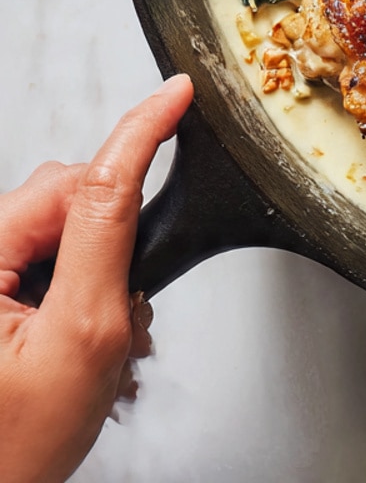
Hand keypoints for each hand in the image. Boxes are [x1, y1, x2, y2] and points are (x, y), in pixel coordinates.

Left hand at [0, 75, 192, 482]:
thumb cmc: (14, 443)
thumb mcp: (83, 333)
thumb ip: (106, 237)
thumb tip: (129, 161)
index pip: (82, 177)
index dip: (139, 130)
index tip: (178, 92)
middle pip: (78, 198)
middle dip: (118, 240)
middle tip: (120, 312)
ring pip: (73, 225)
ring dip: (105, 269)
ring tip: (97, 337)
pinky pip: (58, 251)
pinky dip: (87, 283)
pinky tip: (82, 331)